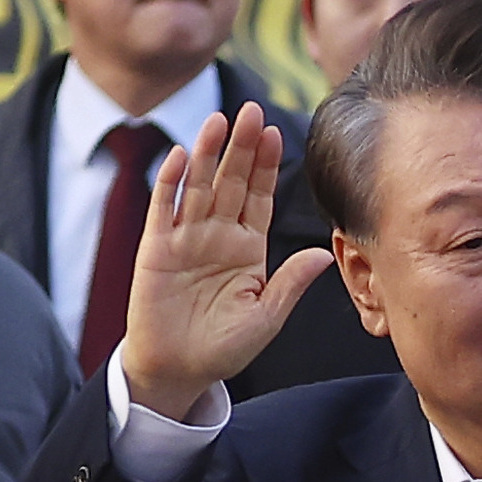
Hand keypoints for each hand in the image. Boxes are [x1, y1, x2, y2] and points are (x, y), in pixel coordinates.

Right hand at [122, 106, 333, 424]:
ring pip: (198, 188)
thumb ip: (290, 284)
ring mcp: (185, 240)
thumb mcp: (265, 319)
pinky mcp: (156, 251)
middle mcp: (217, 236)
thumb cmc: (222, 349)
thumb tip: (325, 253)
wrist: (177, 371)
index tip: (276, 133)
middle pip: (230, 182)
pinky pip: (164, 212)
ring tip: (217, 120)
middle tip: (251, 110)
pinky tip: (179, 156)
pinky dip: (170, 184)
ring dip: (207, 154)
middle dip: (240, 148)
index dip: (266, 166)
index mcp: (247, 248)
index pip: (259, 198)